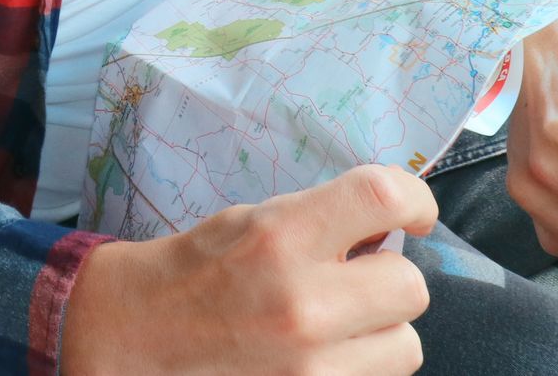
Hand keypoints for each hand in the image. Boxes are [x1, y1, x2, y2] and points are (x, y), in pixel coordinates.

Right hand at [62, 164, 435, 374]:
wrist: (142, 334)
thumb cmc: (200, 267)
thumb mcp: (254, 218)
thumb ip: (323, 218)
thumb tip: (395, 222)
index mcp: (281, 237)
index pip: (382, 198)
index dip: (416, 200)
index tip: (413, 213)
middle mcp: (302, 304)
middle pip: (411, 287)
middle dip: (388, 277)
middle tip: (355, 275)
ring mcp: (309, 367)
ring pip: (406, 345)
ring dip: (381, 330)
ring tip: (339, 321)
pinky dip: (359, 363)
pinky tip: (324, 350)